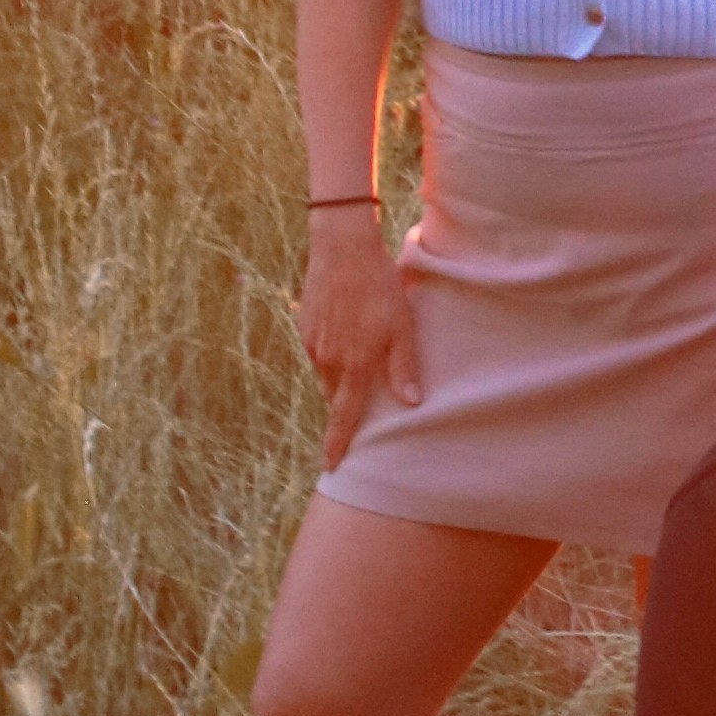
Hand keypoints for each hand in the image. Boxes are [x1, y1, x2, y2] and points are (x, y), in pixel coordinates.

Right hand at [296, 206, 418, 470]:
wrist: (343, 248)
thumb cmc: (379, 286)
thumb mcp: (401, 326)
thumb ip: (403, 367)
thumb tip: (409, 403)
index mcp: (354, 364)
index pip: (344, 415)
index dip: (338, 442)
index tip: (332, 466)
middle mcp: (328, 359)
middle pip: (334, 395)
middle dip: (343, 404)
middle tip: (357, 405)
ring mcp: (313, 342)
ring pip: (326, 373)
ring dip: (340, 374)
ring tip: (358, 355)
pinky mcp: (305, 325)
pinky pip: (318, 351)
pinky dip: (331, 352)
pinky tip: (346, 330)